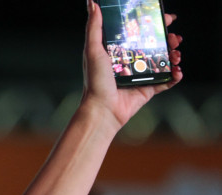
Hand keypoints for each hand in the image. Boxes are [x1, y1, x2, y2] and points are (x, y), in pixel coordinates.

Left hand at [82, 0, 181, 127]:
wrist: (102, 110)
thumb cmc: (95, 81)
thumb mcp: (93, 50)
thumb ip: (94, 27)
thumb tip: (92, 3)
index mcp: (118, 52)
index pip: (139, 33)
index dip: (154, 24)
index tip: (166, 18)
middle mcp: (130, 62)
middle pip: (155, 45)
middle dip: (168, 39)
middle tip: (175, 38)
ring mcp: (140, 76)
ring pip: (163, 61)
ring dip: (173, 55)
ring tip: (176, 54)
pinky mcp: (147, 90)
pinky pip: (166, 81)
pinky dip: (175, 76)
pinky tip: (177, 71)